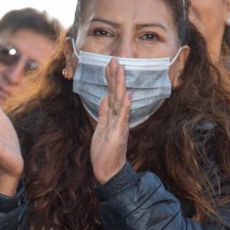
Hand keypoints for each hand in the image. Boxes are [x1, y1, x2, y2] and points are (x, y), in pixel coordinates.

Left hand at [88, 58, 130, 183]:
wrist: (108, 170)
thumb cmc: (104, 151)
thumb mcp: (101, 128)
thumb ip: (104, 112)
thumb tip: (103, 98)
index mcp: (113, 116)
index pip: (111, 93)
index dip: (110, 79)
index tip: (109, 64)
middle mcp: (118, 117)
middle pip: (117, 93)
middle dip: (115, 76)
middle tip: (115, 59)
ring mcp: (119, 124)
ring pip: (120, 101)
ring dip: (120, 85)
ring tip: (120, 69)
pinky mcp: (118, 133)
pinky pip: (123, 118)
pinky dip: (126, 106)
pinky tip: (128, 95)